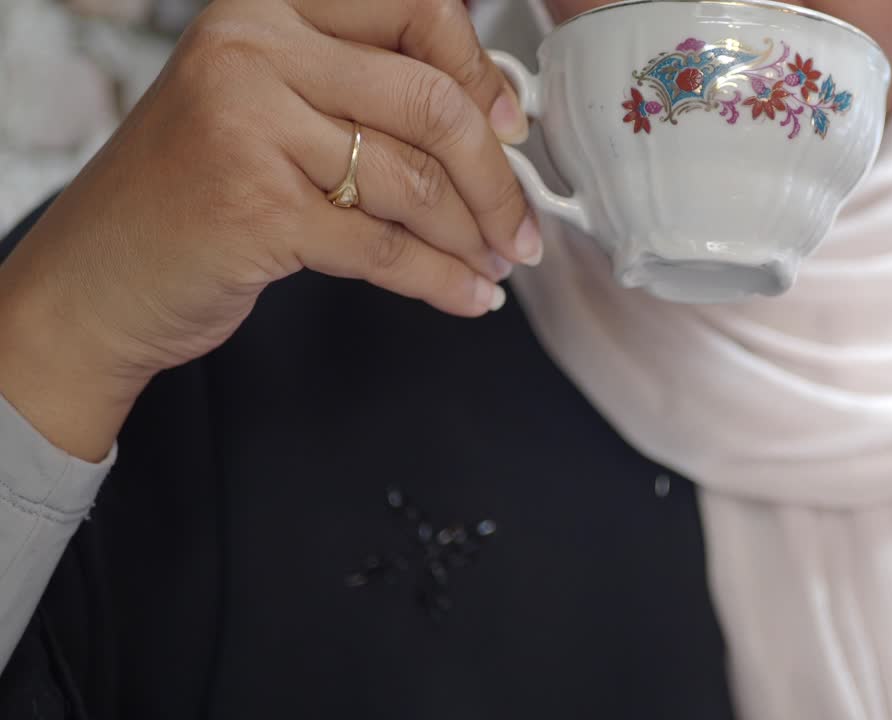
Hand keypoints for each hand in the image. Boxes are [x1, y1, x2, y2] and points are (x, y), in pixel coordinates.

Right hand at [0, 0, 538, 459]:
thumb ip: (361, 92)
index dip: (482, 72)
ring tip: (494, 264)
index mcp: (268, 7)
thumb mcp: (269, 107)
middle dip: (496, 178)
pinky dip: (440, 280)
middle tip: (520, 226)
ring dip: (471, 235)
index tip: (511, 128)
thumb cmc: (195, 192)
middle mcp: (252, 48)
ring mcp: (248, 124)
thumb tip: (494, 115)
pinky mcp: (255, 207)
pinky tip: (469, 296)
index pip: (416, 9)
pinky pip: (385, 248)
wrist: (96, 279)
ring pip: (413, 180)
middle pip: (431, 101)